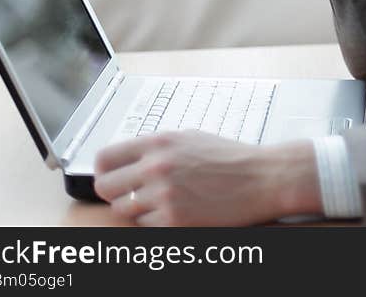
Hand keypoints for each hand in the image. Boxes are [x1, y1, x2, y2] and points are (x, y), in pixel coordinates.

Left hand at [93, 131, 321, 225]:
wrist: (262, 177)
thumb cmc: (231, 157)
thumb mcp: (191, 138)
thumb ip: (157, 148)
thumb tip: (128, 158)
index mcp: (159, 142)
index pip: (105, 158)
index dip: (103, 170)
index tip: (109, 176)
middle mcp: (156, 166)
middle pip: (105, 187)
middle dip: (114, 192)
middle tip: (130, 194)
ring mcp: (164, 194)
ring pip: (122, 210)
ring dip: (137, 209)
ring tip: (160, 202)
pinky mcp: (174, 220)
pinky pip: (145, 226)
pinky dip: (156, 221)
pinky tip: (177, 210)